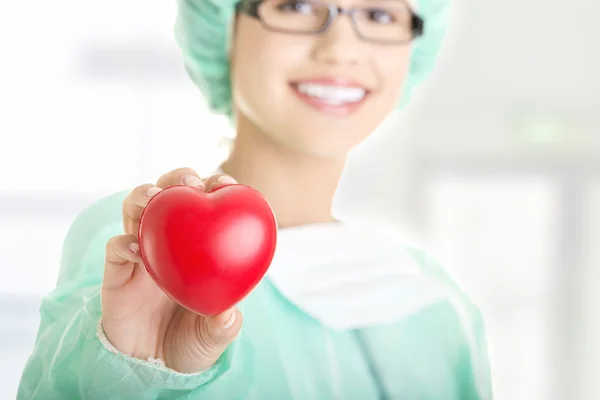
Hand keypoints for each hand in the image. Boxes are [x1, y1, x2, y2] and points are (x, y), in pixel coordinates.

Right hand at [101, 168, 242, 372]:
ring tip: (155, 196)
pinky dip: (122, 243)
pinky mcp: (116, 274)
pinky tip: (135, 248)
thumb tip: (229, 314)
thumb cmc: (188, 343)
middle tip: (190, 181)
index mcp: (196, 249)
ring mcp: (141, 256)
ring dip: (143, 196)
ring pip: (135, 211)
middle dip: (177, 178)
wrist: (151, 368)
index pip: (204, 206)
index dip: (214, 187)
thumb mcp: (213, 338)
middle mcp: (168, 244)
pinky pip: (115, 249)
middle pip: (168, 196)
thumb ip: (223, 327)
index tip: (227, 183)